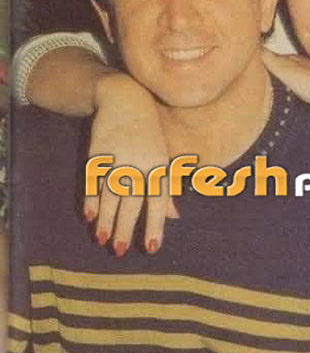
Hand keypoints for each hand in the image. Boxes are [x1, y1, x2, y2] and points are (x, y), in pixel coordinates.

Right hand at [85, 72, 178, 255]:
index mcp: (159, 167)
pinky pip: (94, 182)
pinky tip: (90, 217)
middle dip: (126, 228)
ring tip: (103, 241)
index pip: (159, 201)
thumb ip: (168, 188)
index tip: (152, 248)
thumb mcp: (163, 158)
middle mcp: (140, 165)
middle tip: (120, 251)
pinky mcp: (99, 154)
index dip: (156, 225)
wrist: (126, 101)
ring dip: (107, 220)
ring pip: (111, 196)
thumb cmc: (150, 135)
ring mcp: (118, 159)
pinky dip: (92, 199)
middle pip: (132, 202)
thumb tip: (176, 217)